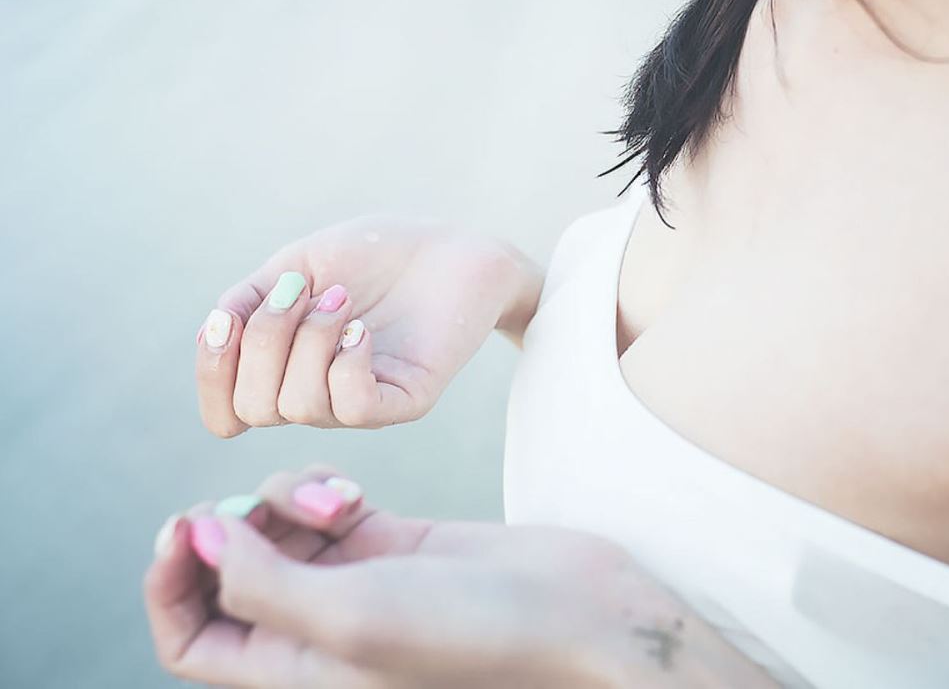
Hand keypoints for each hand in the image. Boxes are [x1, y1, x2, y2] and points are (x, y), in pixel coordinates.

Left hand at [144, 468, 778, 687]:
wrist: (570, 609)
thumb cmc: (469, 633)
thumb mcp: (350, 619)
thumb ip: (259, 584)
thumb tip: (192, 537)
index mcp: (293, 670)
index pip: (191, 638)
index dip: (169, 586)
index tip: (182, 528)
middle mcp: (314, 629)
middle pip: (227, 574)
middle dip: (231, 530)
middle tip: (256, 507)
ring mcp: (353, 581)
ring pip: (276, 529)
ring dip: (286, 500)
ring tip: (335, 499)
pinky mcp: (390, 540)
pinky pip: (324, 506)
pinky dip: (324, 488)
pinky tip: (352, 490)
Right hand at [195, 216, 542, 436]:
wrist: (451, 247)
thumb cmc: (373, 256)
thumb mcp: (294, 267)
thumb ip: (246, 302)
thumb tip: (215, 332)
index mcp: (285, 373)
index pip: (226, 413)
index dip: (211, 373)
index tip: (225, 320)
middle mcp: (317, 397)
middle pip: (256, 406)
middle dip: (264, 340)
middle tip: (304, 291)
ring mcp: (361, 403)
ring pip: (300, 406)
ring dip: (311, 339)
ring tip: (343, 300)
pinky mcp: (406, 401)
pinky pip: (355, 407)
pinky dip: (347, 362)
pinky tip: (362, 329)